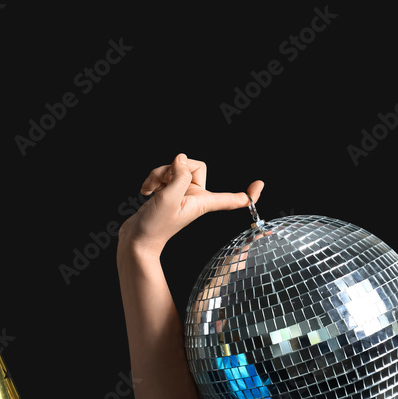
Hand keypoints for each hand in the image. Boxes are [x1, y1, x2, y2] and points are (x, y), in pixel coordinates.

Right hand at [119, 154, 263, 257]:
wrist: (137, 239)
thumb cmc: (155, 226)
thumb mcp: (169, 198)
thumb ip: (178, 176)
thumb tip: (180, 159)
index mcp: (203, 202)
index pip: (232, 198)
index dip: (248, 194)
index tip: (260, 184)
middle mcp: (195, 197)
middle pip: (193, 167)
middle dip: (173, 169)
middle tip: (163, 183)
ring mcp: (181, 194)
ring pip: (175, 168)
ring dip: (159, 174)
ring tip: (152, 189)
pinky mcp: (168, 192)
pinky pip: (164, 174)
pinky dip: (153, 180)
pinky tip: (147, 191)